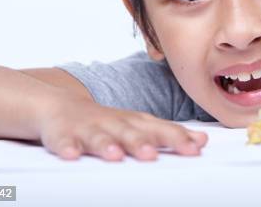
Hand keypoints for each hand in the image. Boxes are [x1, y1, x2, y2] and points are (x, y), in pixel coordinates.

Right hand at [38, 95, 207, 160]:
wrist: (58, 104)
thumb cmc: (106, 121)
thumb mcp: (137, 125)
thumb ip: (167, 134)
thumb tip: (202, 141)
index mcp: (133, 122)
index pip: (158, 129)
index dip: (176, 138)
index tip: (195, 148)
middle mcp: (113, 123)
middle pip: (129, 132)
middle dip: (142, 142)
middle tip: (153, 154)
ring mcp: (87, 127)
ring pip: (97, 136)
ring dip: (107, 145)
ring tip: (116, 156)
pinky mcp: (62, 133)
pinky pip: (63, 141)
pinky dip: (67, 146)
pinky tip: (71, 154)